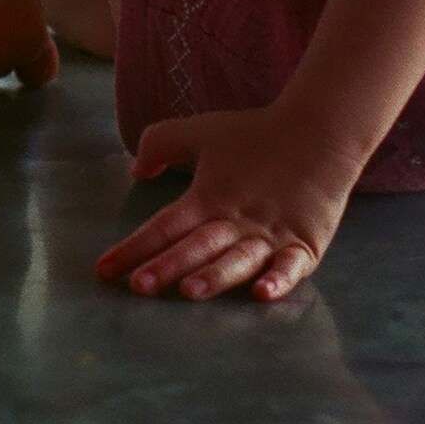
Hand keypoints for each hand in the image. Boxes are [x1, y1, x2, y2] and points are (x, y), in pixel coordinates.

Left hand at [95, 104, 356, 301]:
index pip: (164, 226)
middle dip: (167, 266)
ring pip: (238, 258)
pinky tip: (263, 293)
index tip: (103, 270)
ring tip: (191, 291)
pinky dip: (279, 279)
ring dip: (215, 275)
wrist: (321, 132)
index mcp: (208, 196)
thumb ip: (160, 144)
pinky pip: (291, 266)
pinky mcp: (304, 243)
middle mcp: (236, 220)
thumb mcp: (201, 130)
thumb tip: (135, 171)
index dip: (133, 248)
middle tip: (139, 287)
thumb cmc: (257, 134)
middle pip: (197, 246)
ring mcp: (271, 234)